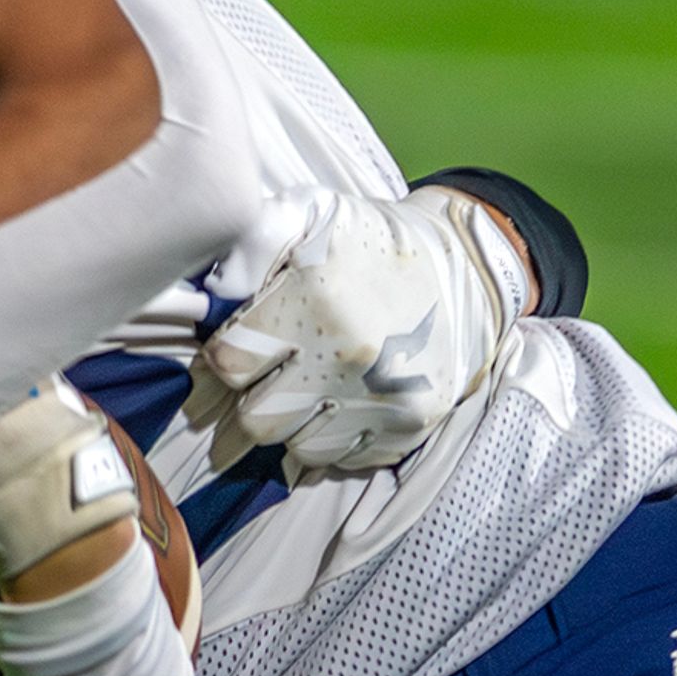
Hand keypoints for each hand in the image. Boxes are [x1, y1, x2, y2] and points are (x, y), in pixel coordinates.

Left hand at [194, 185, 529, 480]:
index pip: (230, 364)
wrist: (466, 271)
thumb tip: (211, 292)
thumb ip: (250, 242)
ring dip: (295, 422)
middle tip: (275, 372)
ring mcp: (384, 401)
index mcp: (317, 302)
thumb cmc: (373, 245)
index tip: (245, 342)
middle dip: (257, 396)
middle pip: (257, 420)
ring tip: (312, 385)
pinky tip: (345, 402)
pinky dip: (334, 438)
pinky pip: (342, 460)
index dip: (229, 354)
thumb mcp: (311, 214)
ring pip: (297, 448)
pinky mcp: (409, 429)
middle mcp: (351, 359)